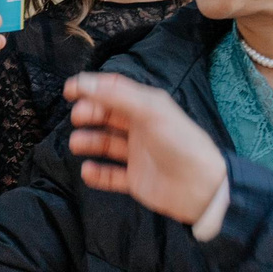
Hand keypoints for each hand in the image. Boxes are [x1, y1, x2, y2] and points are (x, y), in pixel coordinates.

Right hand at [64, 72, 226, 222]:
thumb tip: (84, 83)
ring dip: (90, 142)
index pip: (116, 90)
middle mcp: (142, 128)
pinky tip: (88, 171)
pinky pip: (111, 175)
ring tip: (77, 144)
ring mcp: (138, 155)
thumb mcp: (151, 112)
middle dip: (90, 114)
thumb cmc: (180, 143)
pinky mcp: (136, 180)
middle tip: (78, 118)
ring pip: (107, 144)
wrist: (203, 188)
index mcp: (148, 107)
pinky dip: (97, 173)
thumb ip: (117, 96)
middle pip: (108, 115)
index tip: (69, 90)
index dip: (92, 87)